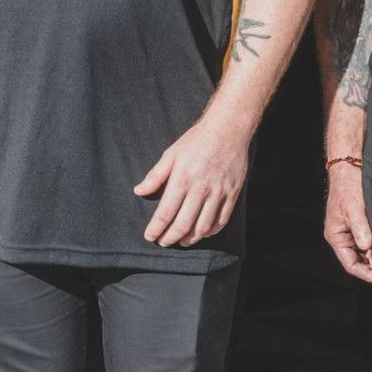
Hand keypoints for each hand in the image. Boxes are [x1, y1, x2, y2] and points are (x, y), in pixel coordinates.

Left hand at [134, 116, 250, 247]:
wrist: (228, 129)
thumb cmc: (196, 141)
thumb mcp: (171, 154)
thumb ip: (155, 175)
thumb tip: (139, 191)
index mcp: (182, 179)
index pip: (166, 213)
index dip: (156, 228)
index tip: (149, 236)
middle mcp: (200, 189)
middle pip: (183, 224)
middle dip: (170, 237)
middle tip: (163, 242)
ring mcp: (219, 193)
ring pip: (203, 227)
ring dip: (190, 239)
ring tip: (181, 242)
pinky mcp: (232, 193)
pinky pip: (221, 220)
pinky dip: (210, 231)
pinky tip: (202, 233)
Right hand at [322, 163, 371, 281]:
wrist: (350, 164)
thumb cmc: (349, 185)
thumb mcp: (355, 207)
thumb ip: (361, 228)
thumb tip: (366, 247)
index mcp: (335, 236)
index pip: (350, 264)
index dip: (366, 273)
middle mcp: (342, 236)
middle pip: (357, 260)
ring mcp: (351, 230)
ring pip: (364, 251)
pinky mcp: (360, 223)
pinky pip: (369, 240)